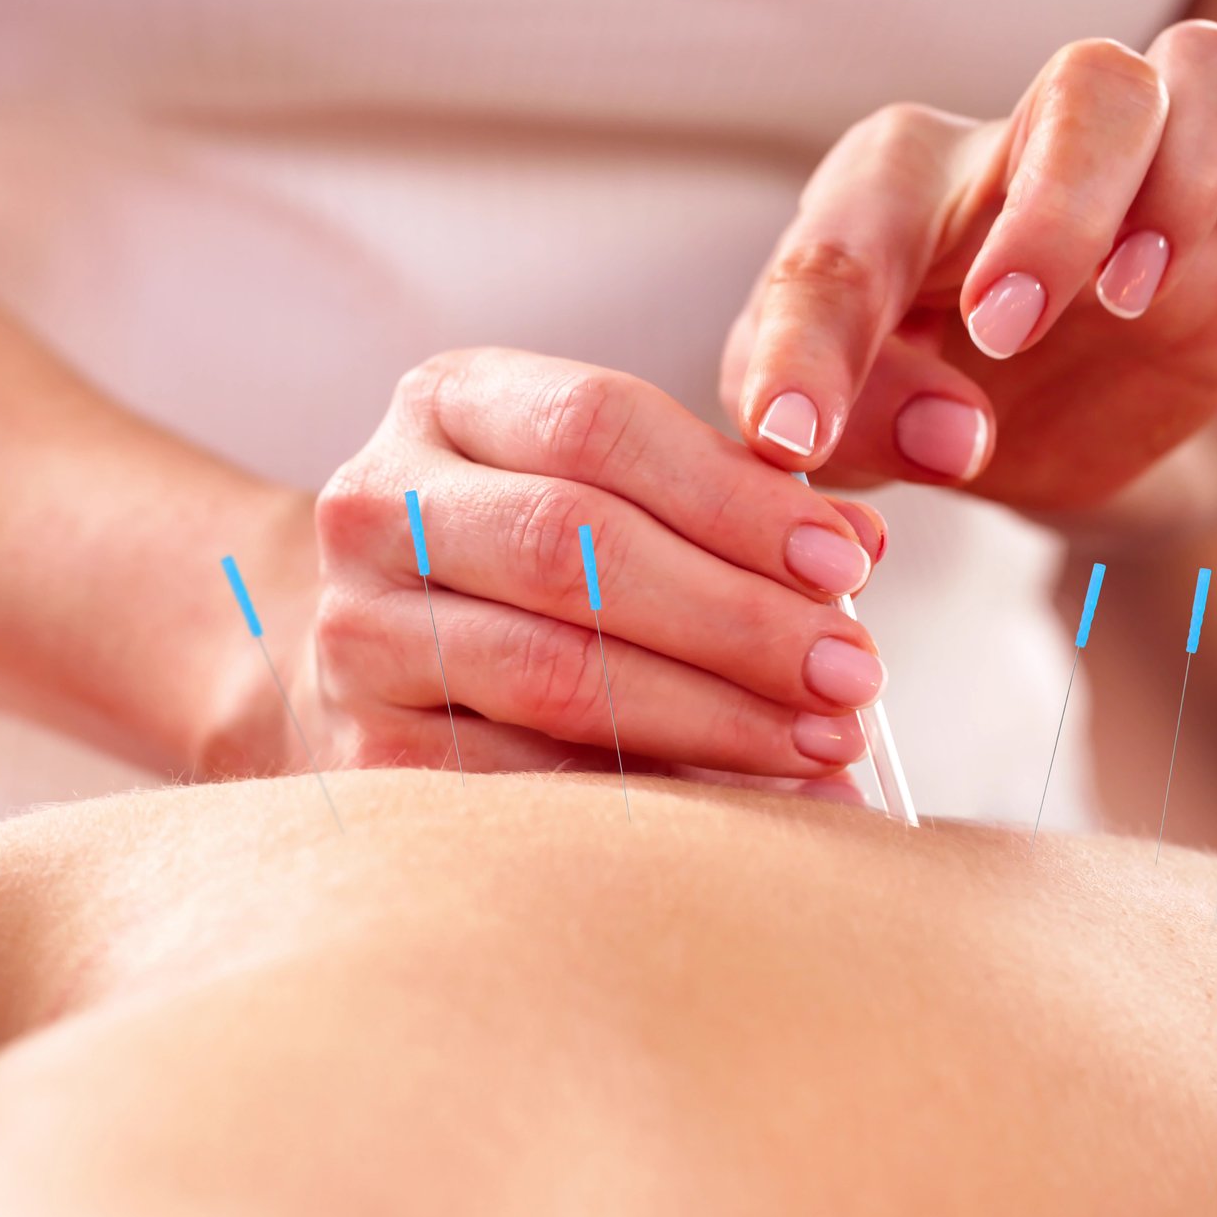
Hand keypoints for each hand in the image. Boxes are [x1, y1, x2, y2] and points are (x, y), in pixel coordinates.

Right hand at [309, 348, 888, 780]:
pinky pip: (524, 782)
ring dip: (711, 715)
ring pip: (551, 671)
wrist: (371, 654)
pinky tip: (749, 815)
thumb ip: (729, 502)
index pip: (598, 425)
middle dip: (736, 617)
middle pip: (571, 544)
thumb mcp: (615, 486)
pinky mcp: (365, 753)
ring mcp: (357, 632)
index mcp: (449, 402)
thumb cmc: (529, 559)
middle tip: (854, 672)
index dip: (732, 496)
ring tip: (822, 744)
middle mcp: (379, 504)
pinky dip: (652, 798)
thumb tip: (858, 551)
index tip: (848, 565)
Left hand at [722, 22, 1216, 511]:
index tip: (790, 439)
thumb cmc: (921, 396)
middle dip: (1058, 208)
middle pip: (1083, 87)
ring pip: (1201, 74)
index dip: (809, 346)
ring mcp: (1154, 173)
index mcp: (896, 200)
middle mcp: (1027, 153)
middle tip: (1005, 331)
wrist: (1050, 428)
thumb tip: (957, 431)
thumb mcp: (861, 437)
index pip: (845, 243)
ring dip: (1186, 173)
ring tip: (1132, 295)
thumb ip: (864, 430)